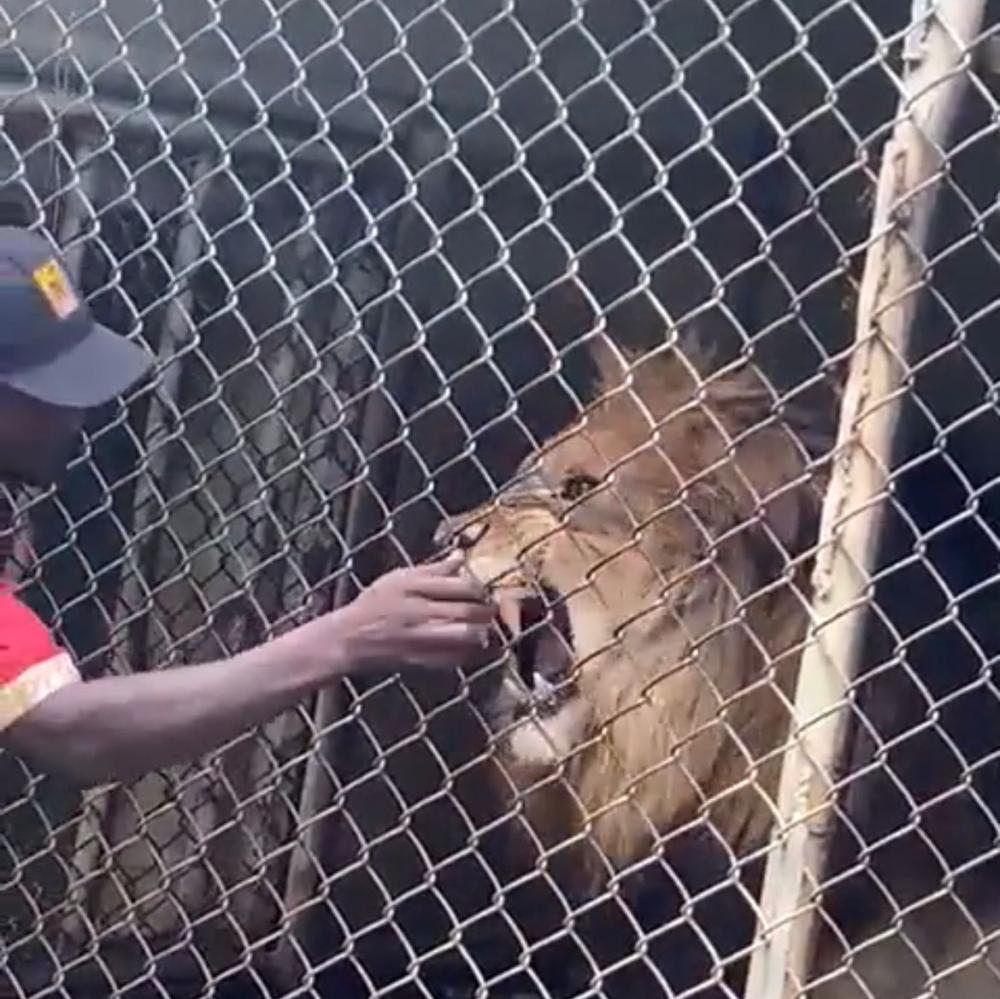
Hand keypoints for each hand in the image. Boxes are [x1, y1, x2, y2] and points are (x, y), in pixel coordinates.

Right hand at [330, 553, 495, 670]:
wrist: (350, 638)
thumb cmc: (375, 604)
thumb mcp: (398, 578)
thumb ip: (433, 569)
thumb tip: (461, 556)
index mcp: (413, 588)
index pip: (460, 586)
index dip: (479, 588)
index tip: (482, 590)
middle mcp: (418, 613)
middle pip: (467, 611)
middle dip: (486, 610)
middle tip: (491, 608)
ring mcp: (421, 639)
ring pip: (466, 636)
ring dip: (483, 631)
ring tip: (484, 627)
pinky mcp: (422, 661)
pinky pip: (456, 658)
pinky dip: (471, 652)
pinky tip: (473, 646)